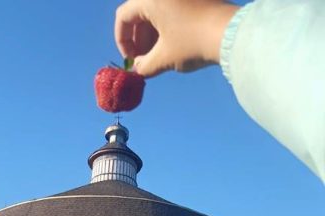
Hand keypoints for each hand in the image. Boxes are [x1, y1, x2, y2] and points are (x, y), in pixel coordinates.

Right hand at [115, 0, 239, 77]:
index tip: (131, 59)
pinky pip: (171, 11)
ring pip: (156, 13)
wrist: (232, 34)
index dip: (122, 41)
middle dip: (138, 40)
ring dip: (151, 36)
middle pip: (139, 14)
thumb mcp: (164, 58)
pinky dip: (166, 29)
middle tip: (144, 61)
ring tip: (157, 58)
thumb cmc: (193, 43)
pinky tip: (171, 47)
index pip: (123, 16)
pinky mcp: (194, 0)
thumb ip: (144, 66)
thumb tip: (138, 70)